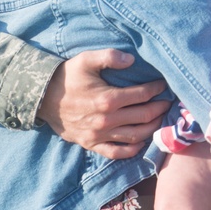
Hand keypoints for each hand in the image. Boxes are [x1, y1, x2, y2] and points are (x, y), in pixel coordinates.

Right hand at [36, 49, 168, 157]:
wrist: (43, 98)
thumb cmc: (67, 77)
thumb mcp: (86, 60)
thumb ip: (109, 56)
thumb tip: (132, 60)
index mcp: (108, 99)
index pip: (142, 95)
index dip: (156, 89)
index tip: (163, 85)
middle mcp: (107, 120)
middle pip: (144, 116)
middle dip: (160, 109)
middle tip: (168, 103)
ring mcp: (99, 135)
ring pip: (135, 136)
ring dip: (152, 128)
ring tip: (160, 119)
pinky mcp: (92, 144)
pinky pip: (116, 152)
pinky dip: (132, 150)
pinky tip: (141, 142)